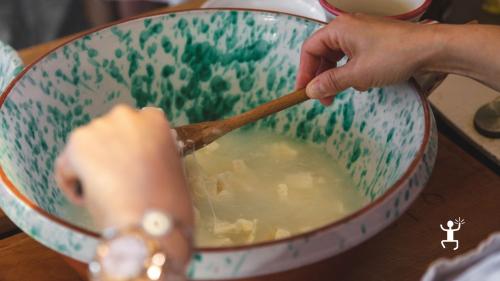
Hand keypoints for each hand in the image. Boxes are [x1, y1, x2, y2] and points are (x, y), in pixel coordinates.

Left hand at [55, 105, 192, 262]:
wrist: (150, 222)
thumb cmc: (167, 202)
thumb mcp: (170, 168)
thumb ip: (152, 154)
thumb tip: (134, 160)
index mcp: (154, 120)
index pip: (134, 128)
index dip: (130, 151)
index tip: (133, 170)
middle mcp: (126, 115)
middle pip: (108, 134)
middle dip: (108, 155)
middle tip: (116, 184)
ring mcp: (100, 127)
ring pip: (86, 149)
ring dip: (90, 169)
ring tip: (104, 196)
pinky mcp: (77, 143)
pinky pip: (67, 166)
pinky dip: (72, 184)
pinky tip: (89, 200)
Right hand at [296, 14, 437, 104]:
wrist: (430, 49)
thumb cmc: (393, 56)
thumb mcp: (357, 74)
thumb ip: (330, 83)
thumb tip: (310, 91)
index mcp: (338, 29)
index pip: (310, 50)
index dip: (304, 72)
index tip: (303, 92)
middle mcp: (347, 27)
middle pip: (322, 53)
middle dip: (321, 77)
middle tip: (323, 98)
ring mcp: (361, 32)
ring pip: (337, 56)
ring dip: (337, 76)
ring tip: (343, 92)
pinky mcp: (372, 40)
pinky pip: (351, 56)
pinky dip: (351, 70)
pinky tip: (361, 83)